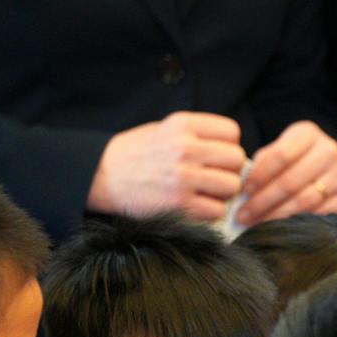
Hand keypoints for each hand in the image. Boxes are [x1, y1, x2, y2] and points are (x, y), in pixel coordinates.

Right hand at [87, 111, 245, 220]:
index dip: (229, 145)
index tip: (216, 155)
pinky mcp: (180, 203)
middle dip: (229, 170)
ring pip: (231, 186)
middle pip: (236, 159)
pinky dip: (210, 212)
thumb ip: (197, 136)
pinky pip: (217, 210)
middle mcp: (185, 148)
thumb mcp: (163, 129)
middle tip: (213, 177)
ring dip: (222, 193)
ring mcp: (183, 177)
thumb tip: (233, 152)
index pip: (232, 132)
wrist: (100, 176)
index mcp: (182, 124)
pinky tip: (196, 206)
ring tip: (205, 192)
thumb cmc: (137, 154)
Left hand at [237, 120, 336, 222]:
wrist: (327, 167)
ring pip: (305, 200)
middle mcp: (330, 150)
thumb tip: (244, 189)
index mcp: (308, 134)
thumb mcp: (279, 152)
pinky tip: (282, 230)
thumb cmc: (294, 161)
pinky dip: (299, 223)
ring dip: (277, 215)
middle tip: (244, 216)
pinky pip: (321, 213)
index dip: (260, 176)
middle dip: (264, 201)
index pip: (280, 155)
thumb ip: (263, 164)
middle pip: (291, 180)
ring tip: (257, 225)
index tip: (244, 192)